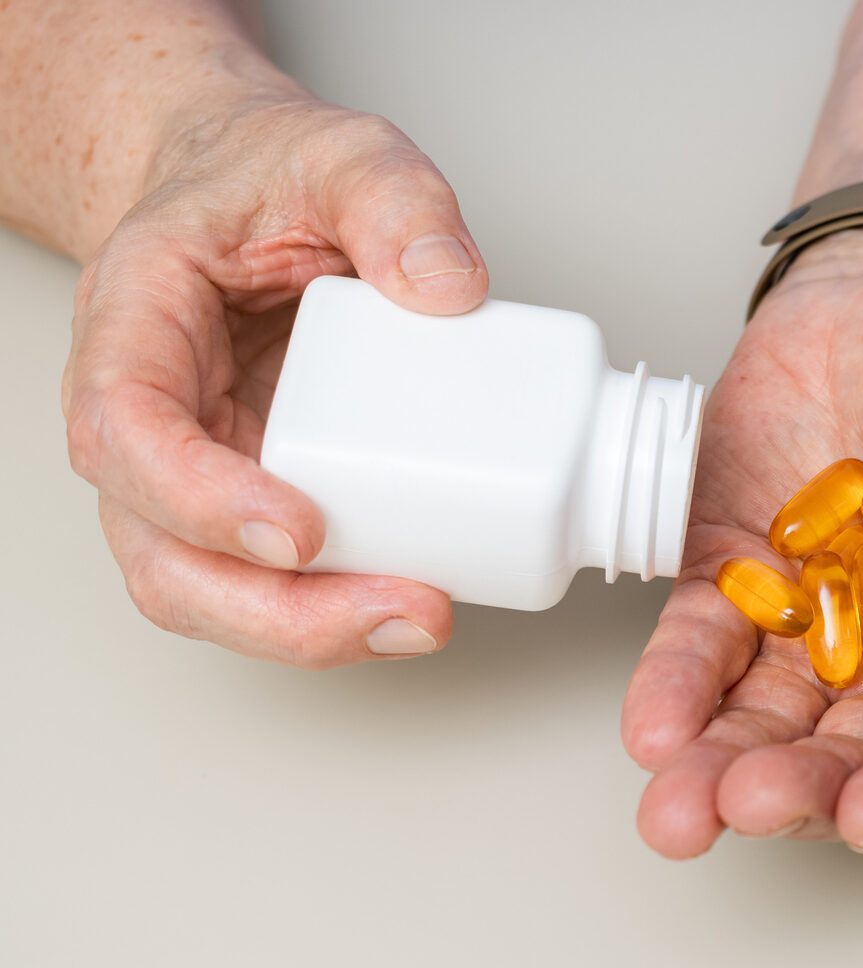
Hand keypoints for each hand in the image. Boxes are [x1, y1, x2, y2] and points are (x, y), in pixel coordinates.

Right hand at [61, 95, 489, 665]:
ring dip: (313, 631)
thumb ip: (394, 198)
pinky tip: (422, 599)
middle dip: (277, 611)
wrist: (247, 189)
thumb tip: (449, 287)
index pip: (126, 429)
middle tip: (401, 611)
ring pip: (213, 594)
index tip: (300, 530)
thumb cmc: (268, 178)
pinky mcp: (258, 499)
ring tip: (425, 617)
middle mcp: (146, 420)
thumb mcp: (340, 153)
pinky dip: (341, 609)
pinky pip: (276, 583)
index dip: (199, 497)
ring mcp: (197, 473)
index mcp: (135, 325)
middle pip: (165, 555)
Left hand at [621, 228, 862, 856]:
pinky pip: (698, 647)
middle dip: (803, 791)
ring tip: (681, 804)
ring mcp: (808, 628)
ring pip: (766, 720)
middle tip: (753, 803)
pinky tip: (655, 727)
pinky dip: (673, 689)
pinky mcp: (730, 582)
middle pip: (853, 752)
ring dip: (723, 767)